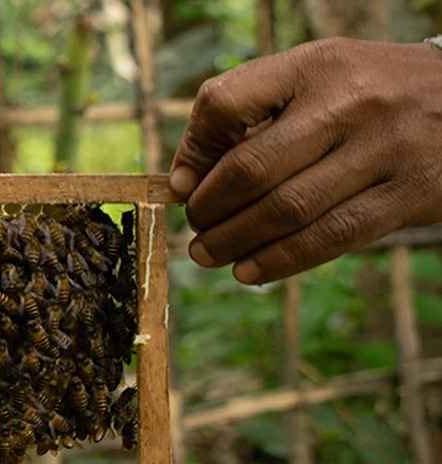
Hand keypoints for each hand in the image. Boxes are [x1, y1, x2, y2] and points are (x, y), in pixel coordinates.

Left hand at [169, 38, 441, 283]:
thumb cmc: (370, 94)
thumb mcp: (318, 76)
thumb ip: (252, 112)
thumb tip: (182, 181)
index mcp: (316, 65)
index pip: (226, 102)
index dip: (192, 151)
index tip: (180, 186)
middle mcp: (350, 103)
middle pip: (251, 167)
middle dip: (210, 209)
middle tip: (195, 229)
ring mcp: (384, 149)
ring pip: (288, 210)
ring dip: (235, 242)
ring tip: (208, 255)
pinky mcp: (409, 195)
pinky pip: (331, 237)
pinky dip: (281, 261)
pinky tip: (250, 271)